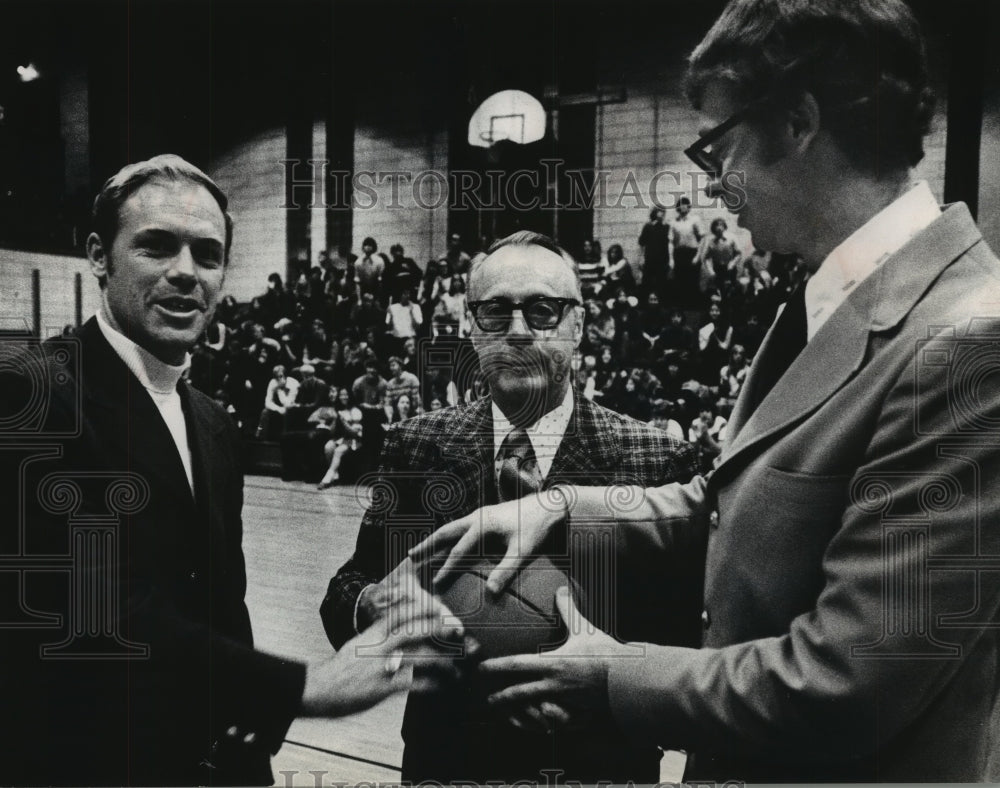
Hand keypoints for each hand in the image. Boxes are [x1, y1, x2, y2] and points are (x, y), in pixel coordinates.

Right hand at [301, 569, 463, 717]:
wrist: (317, 689)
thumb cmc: (339, 669)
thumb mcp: (357, 644)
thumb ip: (377, 635)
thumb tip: (395, 627)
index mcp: (372, 633)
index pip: (401, 613)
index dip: (423, 608)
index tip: (441, 606)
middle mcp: (379, 645)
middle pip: (415, 630)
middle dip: (440, 629)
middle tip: (459, 630)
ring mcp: (382, 666)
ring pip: (419, 657)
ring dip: (443, 661)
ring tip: (457, 666)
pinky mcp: (382, 688)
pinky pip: (414, 684)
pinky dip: (432, 684)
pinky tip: (442, 686)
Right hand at [407, 488, 569, 594]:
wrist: (549, 507)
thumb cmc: (537, 529)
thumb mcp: (523, 551)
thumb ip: (507, 571)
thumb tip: (490, 592)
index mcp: (482, 525)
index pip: (459, 550)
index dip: (447, 568)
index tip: (436, 583)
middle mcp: (477, 518)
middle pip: (446, 532)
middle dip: (427, 545)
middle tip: (410, 556)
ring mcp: (480, 515)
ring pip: (451, 528)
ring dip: (435, 539)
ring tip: (420, 550)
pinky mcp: (485, 517)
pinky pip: (461, 528)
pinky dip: (449, 537)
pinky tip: (447, 546)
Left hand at [479, 588, 623, 729]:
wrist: (626, 679)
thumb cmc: (604, 652)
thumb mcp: (584, 628)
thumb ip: (569, 609)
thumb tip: (560, 587)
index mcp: (553, 664)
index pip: (517, 665)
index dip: (496, 667)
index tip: (481, 668)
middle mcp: (554, 685)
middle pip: (520, 694)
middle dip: (501, 697)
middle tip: (486, 699)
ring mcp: (564, 702)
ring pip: (534, 712)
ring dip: (519, 714)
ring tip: (508, 714)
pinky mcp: (576, 713)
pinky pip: (554, 722)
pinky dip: (542, 723)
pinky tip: (537, 723)